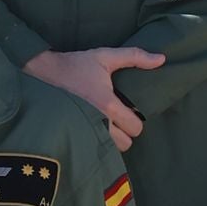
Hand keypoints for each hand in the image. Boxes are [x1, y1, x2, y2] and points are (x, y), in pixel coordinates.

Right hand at [24, 44, 163, 143]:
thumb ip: (135, 56)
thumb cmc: (77, 65)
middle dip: (125, 132)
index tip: (129, 111)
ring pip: (110, 149)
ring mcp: (84, 130)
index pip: (135, 128)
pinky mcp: (74, 134)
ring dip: (112, 139)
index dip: (136, 121)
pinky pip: (93, 148)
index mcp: (108, 104)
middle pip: (125, 144)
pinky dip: (98, 142)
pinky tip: (94, 128)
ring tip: (107, 124)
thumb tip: (161, 59)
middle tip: (119, 119)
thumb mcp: (105, 56)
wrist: (44, 72)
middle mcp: (97, 122)